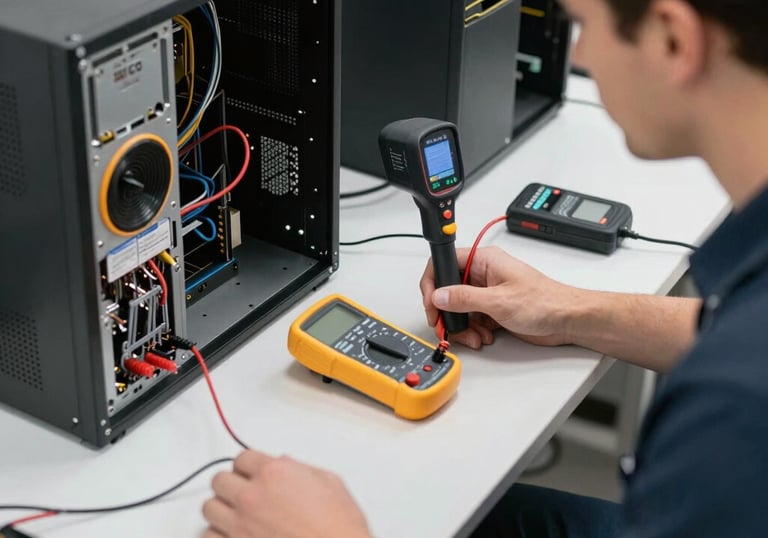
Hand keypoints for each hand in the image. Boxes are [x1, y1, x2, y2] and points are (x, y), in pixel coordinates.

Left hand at [202, 450, 370, 537]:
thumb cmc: (339, 527)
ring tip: (235, 515)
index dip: (247, 466)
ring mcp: (241, 525)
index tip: (250, 473)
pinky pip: (208, 536)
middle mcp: (253, 496)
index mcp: (275, 473)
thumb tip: (288, 466)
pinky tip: (231, 535)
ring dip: (221, 509)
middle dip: (231, 485)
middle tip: (242, 493)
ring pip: (209, 508)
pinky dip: (217, 535)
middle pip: (220, 480)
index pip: (241, 458)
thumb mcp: (330, 483)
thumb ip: (302, 469)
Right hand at [419, 246, 579, 348]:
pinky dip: (473, 330)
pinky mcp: (494, 309)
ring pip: (460, 308)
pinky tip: (484, 336)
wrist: (567, 320)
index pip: (445, 263)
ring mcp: (489, 292)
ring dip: (462, 325)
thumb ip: (464, 298)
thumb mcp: (498, 301)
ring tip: (474, 336)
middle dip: (447, 312)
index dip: (433, 283)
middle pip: (449, 290)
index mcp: (485, 260)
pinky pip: (472, 319)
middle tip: (444, 326)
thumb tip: (439, 296)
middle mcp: (484, 274)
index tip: (431, 303)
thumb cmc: (545, 302)